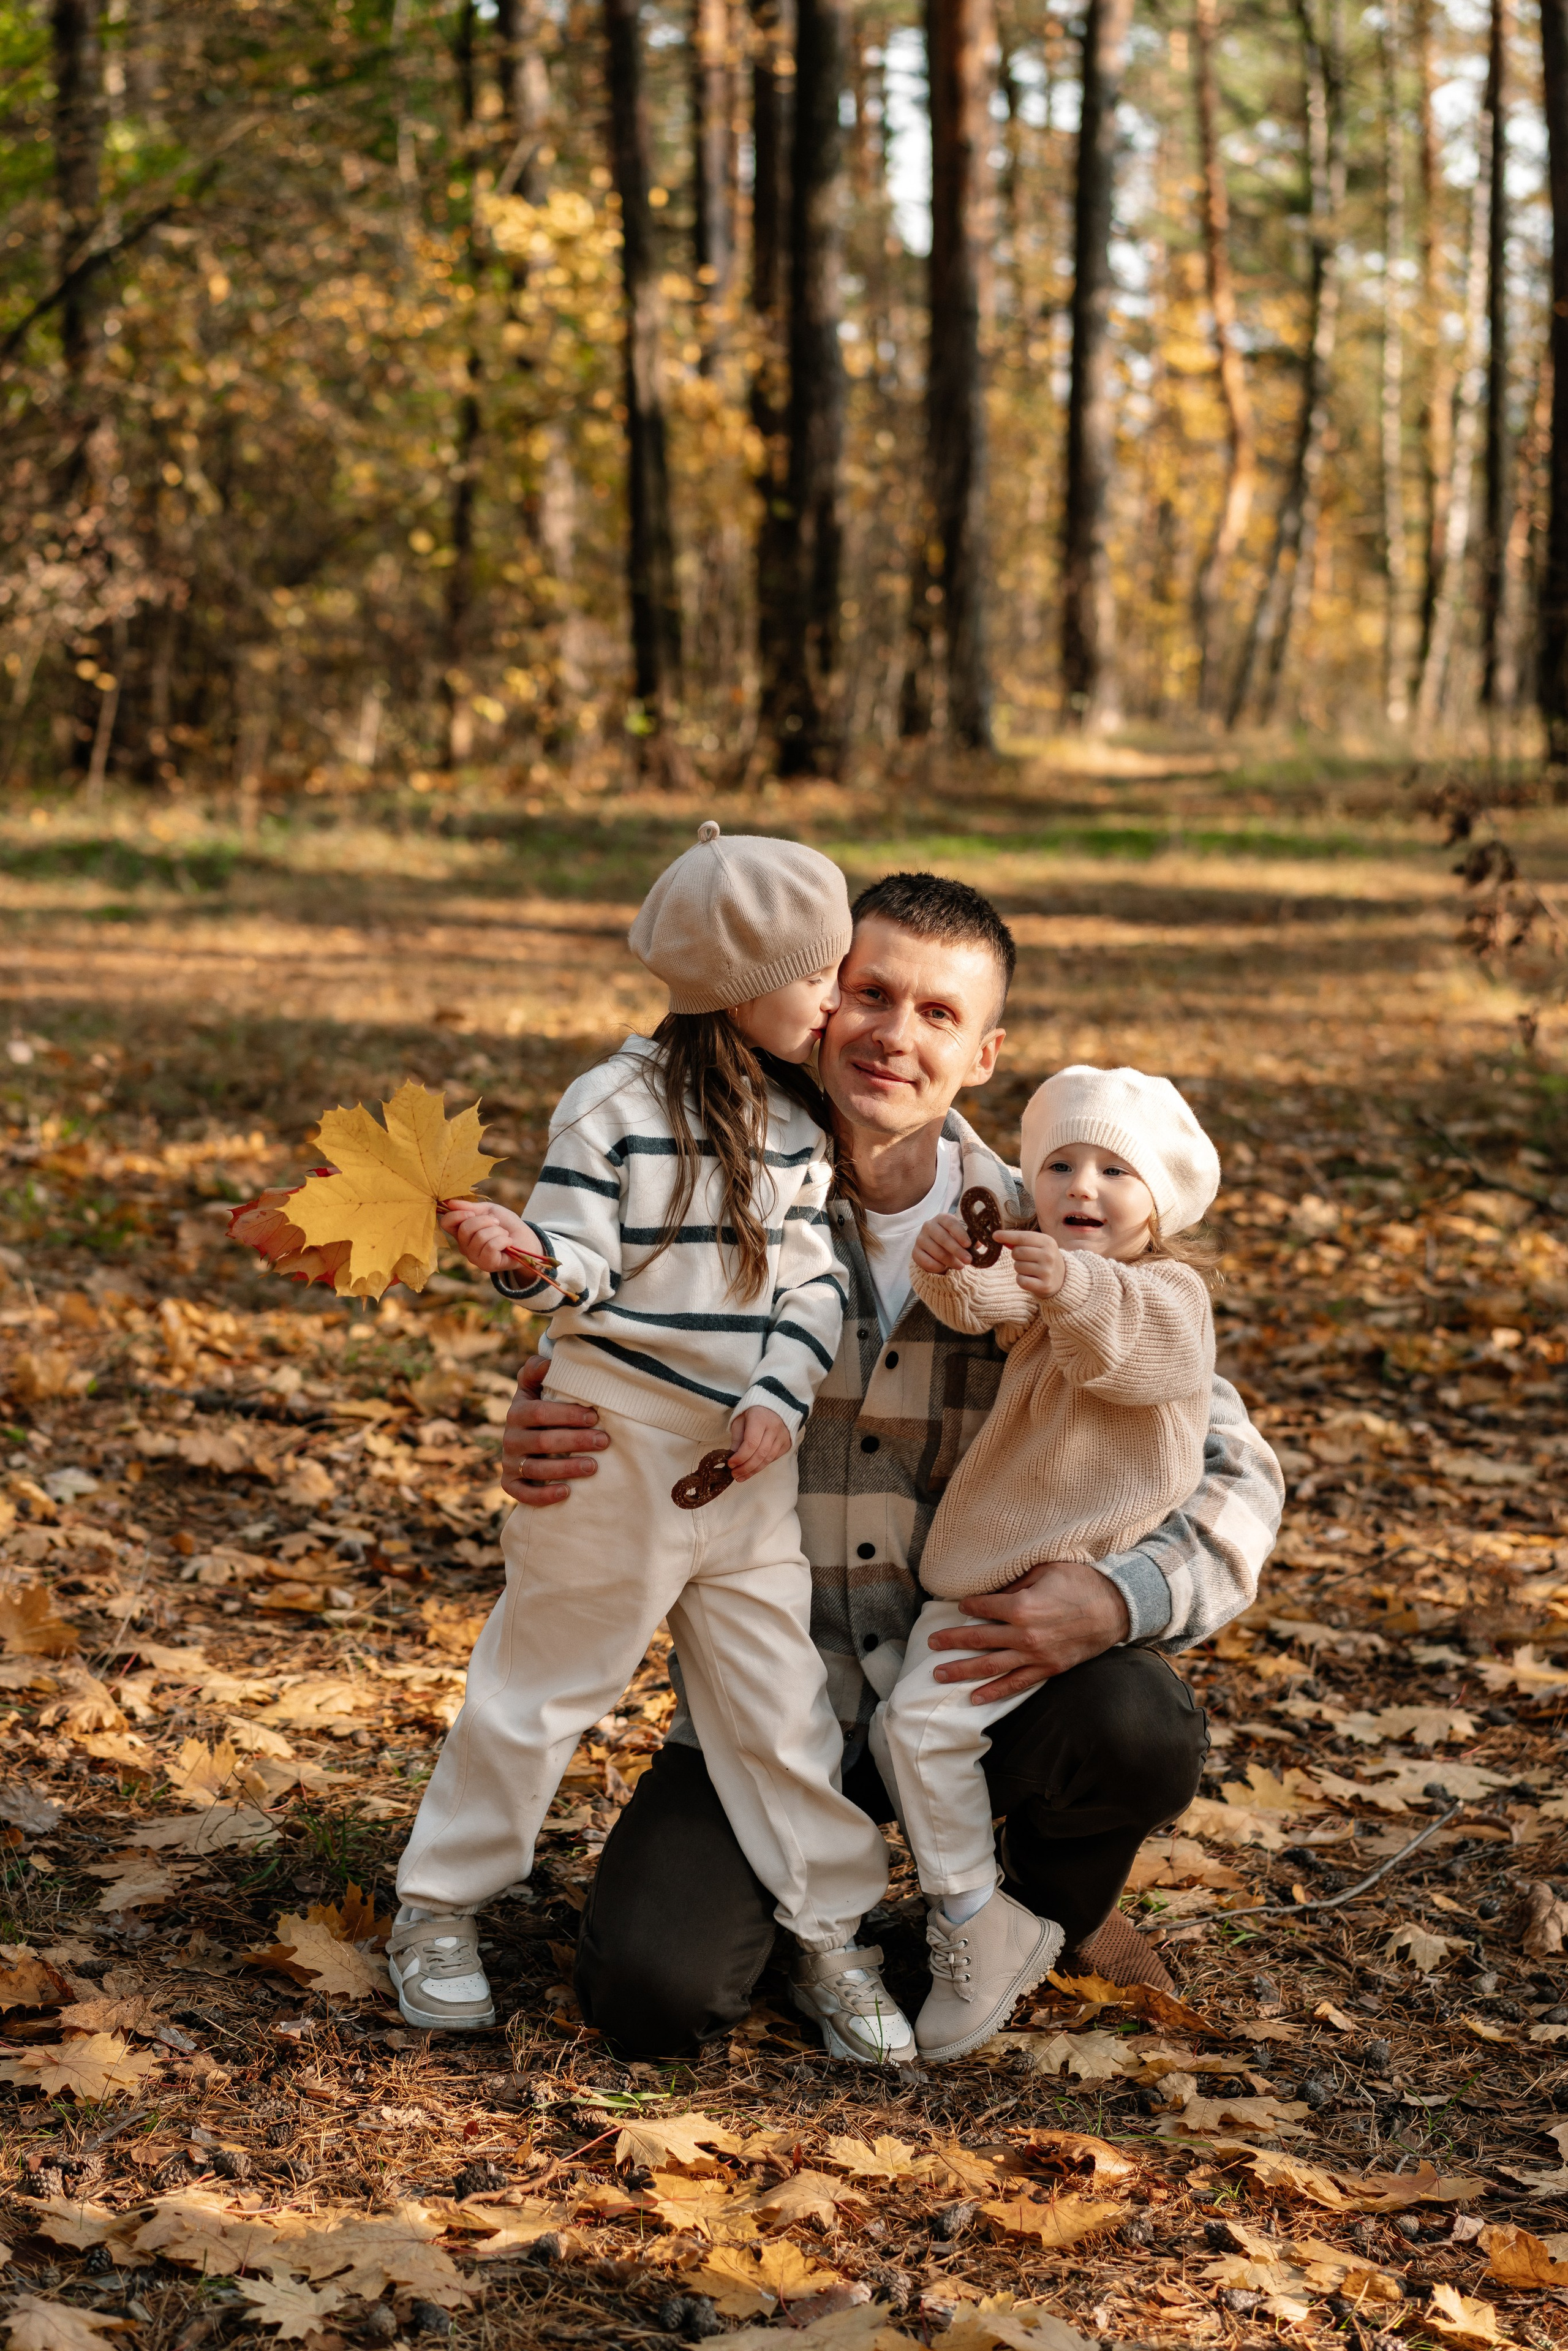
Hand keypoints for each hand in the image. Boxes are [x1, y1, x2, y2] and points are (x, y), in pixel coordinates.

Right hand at [440, 1199, 544, 1276]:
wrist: (525, 1238)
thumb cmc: (505, 1224)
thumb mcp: (488, 1210)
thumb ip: (470, 1207)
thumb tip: (450, 1203)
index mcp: (461, 1231)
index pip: (446, 1223)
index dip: (456, 1215)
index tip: (472, 1212)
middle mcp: (464, 1246)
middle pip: (465, 1229)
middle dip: (485, 1221)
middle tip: (496, 1223)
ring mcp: (474, 1257)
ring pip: (480, 1237)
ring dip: (497, 1231)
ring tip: (503, 1234)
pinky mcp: (487, 1264)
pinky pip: (491, 1247)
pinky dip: (503, 1240)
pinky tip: (508, 1242)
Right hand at [499, 1355, 609, 1505]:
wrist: (526, 1442)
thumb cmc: (541, 1410)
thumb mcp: (534, 1388)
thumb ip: (536, 1370)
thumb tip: (548, 1361)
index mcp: (517, 1412)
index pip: (539, 1412)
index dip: (566, 1415)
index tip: (594, 1416)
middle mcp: (510, 1438)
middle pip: (542, 1442)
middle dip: (575, 1441)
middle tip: (604, 1441)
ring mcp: (509, 1462)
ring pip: (537, 1469)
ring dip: (566, 1468)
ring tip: (594, 1466)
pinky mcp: (510, 1484)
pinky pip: (523, 1494)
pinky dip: (544, 1495)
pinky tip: (567, 1492)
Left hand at [727, 1405, 791, 1481]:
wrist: (776, 1404)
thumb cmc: (754, 1411)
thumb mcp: (741, 1420)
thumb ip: (737, 1438)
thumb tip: (733, 1457)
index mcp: (760, 1418)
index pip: (751, 1443)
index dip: (740, 1457)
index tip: (730, 1464)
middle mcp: (774, 1428)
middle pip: (760, 1454)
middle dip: (746, 1468)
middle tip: (734, 1475)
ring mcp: (783, 1436)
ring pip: (768, 1459)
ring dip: (753, 1470)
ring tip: (741, 1477)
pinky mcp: (787, 1443)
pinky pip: (774, 1458)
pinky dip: (762, 1465)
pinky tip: (752, 1469)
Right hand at [912, 1212, 974, 1274]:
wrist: (936, 1251)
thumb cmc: (953, 1241)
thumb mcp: (962, 1237)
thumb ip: (972, 1238)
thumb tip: (982, 1241)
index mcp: (942, 1218)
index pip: (950, 1223)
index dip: (960, 1233)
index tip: (968, 1244)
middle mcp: (928, 1225)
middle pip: (943, 1238)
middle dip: (957, 1251)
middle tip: (968, 1261)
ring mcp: (920, 1239)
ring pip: (936, 1252)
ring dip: (950, 1261)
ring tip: (960, 1266)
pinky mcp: (915, 1252)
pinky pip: (927, 1262)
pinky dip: (938, 1267)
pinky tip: (945, 1268)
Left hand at [927, 1559, 1130, 1702]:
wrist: (1116, 1607)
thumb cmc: (1080, 1582)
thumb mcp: (1044, 1570)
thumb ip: (1015, 1582)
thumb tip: (992, 1590)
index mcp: (1022, 1606)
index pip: (982, 1608)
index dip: (967, 1606)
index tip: (958, 1606)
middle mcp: (1024, 1635)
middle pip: (978, 1640)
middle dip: (951, 1642)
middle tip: (931, 1644)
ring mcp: (1036, 1655)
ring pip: (990, 1666)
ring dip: (962, 1671)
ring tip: (939, 1675)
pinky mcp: (1048, 1669)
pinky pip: (1016, 1684)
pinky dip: (994, 1691)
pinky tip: (974, 1697)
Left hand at [998, 1228, 1064, 1298]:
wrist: (1062, 1278)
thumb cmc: (1044, 1258)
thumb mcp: (1038, 1245)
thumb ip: (1020, 1240)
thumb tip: (998, 1236)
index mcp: (1047, 1242)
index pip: (1022, 1237)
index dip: (1007, 1236)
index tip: (995, 1235)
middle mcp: (1049, 1255)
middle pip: (1017, 1252)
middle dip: (1015, 1256)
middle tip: (1025, 1259)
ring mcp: (1047, 1271)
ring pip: (1017, 1267)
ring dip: (1019, 1269)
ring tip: (1031, 1269)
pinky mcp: (1044, 1286)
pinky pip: (1021, 1281)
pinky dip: (1021, 1280)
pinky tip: (1031, 1279)